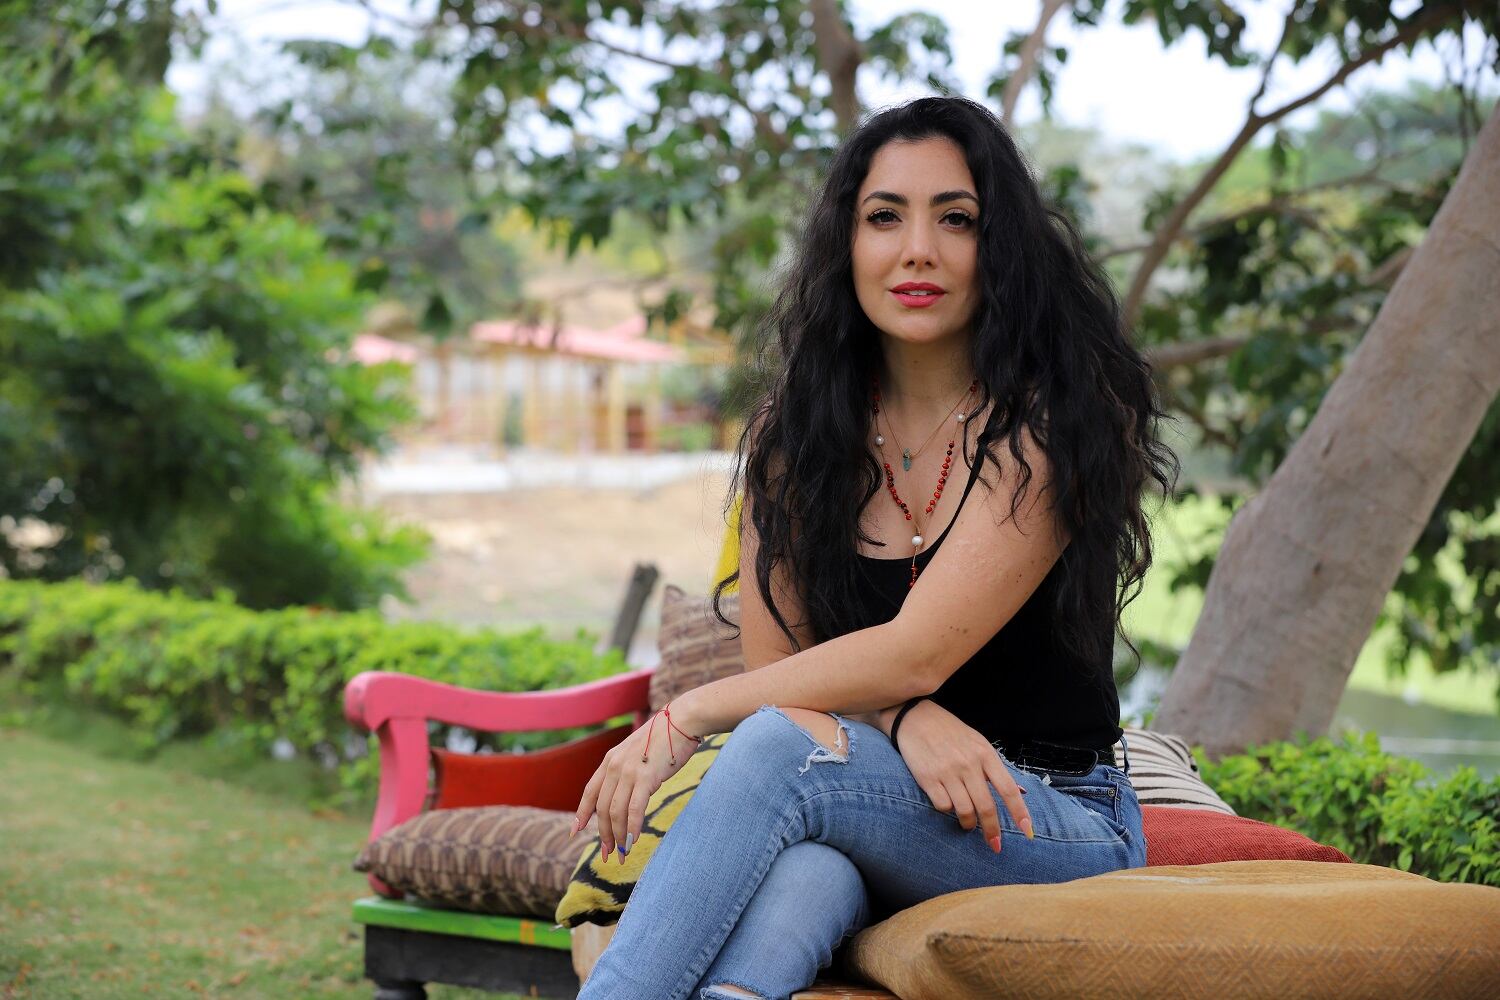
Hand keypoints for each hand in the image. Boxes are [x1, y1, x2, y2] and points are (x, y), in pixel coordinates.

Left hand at [570, 703, 699, 862]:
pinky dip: (632, 827)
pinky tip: (633, 841)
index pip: (590, 792)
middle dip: (604, 834)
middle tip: (607, 853)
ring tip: (622, 853)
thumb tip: (632, 798)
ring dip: (618, 836)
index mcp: (610, 760)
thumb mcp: (637, 753)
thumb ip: (629, 773)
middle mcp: (615, 766)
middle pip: (602, 808)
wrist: (682, 721)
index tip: (575, 831)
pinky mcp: (646, 777)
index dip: (582, 813)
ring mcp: (629, 771)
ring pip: (616, 812)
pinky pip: (635, 808)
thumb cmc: (665, 739)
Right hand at [890, 699, 1032, 851]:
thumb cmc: (950, 732)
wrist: (915, 717)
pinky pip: (943, 806)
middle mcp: (968, 764)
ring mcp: (948, 771)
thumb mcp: (977, 743)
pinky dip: (948, 811)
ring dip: (969, 824)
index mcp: (985, 754)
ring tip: (968, 824)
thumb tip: (1019, 792)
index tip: (1027, 832)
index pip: (1008, 789)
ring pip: (965, 811)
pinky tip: (947, 804)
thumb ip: (994, 767)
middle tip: (995, 844)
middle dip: (993, 831)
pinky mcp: (928, 778)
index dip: (1019, 813)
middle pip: (987, 807)